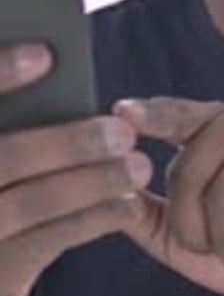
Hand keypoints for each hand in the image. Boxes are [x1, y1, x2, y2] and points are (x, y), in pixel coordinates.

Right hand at [0, 44, 151, 295]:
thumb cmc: (3, 187)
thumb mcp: (2, 144)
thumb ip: (15, 116)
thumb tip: (53, 60)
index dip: (1, 73)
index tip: (45, 54)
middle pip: (6, 157)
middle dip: (67, 142)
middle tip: (122, 132)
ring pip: (31, 202)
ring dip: (92, 182)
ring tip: (138, 167)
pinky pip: (47, 241)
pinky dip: (93, 219)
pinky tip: (128, 204)